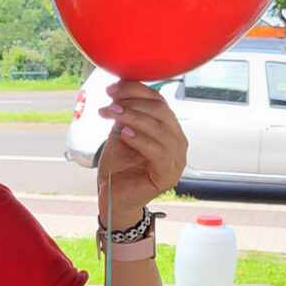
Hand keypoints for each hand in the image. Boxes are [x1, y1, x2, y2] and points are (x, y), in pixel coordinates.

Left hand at [96, 79, 187, 227]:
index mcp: (169, 129)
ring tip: (111, 113)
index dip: (136, 90)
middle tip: (109, 101)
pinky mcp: (168, 175)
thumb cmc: (118, 166)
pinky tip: (124, 133)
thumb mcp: (120, 133)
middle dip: (133, 102)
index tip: (112, 88)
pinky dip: (141, 140)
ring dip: (133, 117)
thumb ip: (125, 114)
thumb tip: (119, 89)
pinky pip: (158, 152)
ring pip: (160, 130)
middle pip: (161, 112)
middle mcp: (177, 142)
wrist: (113, 197)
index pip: (159, 101)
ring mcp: (176, 160)